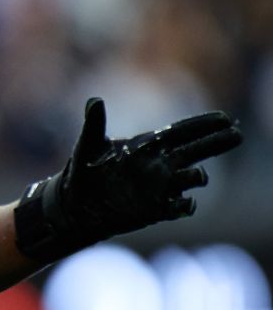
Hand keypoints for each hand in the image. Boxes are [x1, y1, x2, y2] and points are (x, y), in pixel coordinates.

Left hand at [15, 97, 241, 260]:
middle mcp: (159, 165)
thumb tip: (94, 100)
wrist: (73, 207)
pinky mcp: (155, 209)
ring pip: (192, 179)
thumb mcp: (86, 147)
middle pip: (196, 151)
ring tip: (197, 175)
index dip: (203, 125)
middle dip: (216, 143)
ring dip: (198, 177)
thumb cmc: (80, 173)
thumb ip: (94, 125)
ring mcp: (159, 187)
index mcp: (147, 146)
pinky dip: (186, 204)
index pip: (181, 132)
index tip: (224, 119)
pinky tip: (185, 202)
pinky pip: (180, 206)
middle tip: (236, 135)